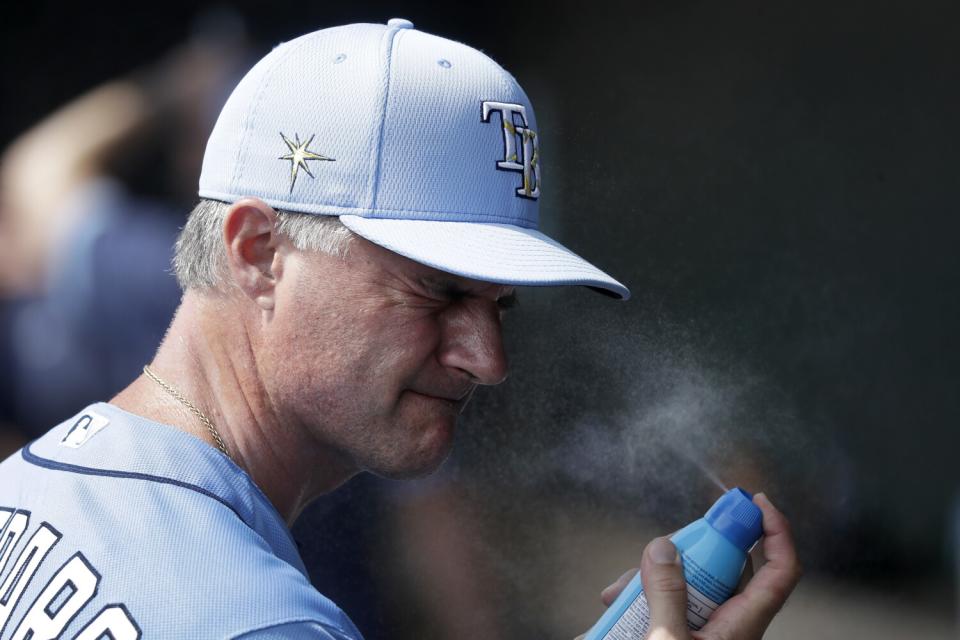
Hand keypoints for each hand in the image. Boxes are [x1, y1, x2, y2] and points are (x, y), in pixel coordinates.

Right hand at [578, 493, 800, 639]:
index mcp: (742, 626)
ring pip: (688, 585)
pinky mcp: (680, 636)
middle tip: (658, 548)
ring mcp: (704, 632)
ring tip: (615, 594)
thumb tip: (664, 545)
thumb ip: (665, 592)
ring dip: (651, 579)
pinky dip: (640, 600)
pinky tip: (612, 608)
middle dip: (687, 551)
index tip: (754, 501)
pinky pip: (666, 605)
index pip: (780, 571)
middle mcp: (729, 626)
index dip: (776, 531)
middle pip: (723, 569)